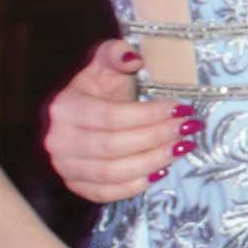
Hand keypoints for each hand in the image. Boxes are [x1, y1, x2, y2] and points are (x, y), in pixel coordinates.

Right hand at [42, 38, 188, 202]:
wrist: (81, 120)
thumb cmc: (98, 92)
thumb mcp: (105, 67)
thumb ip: (116, 54)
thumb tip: (133, 57)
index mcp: (65, 108)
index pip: (111, 116)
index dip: (149, 115)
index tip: (181, 109)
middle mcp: (59, 140)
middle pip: (113, 146)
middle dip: (157, 138)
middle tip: (188, 129)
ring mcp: (65, 166)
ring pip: (111, 172)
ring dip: (152, 161)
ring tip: (181, 148)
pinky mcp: (76, 186)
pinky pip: (106, 193)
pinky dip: (135, 185)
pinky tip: (160, 171)